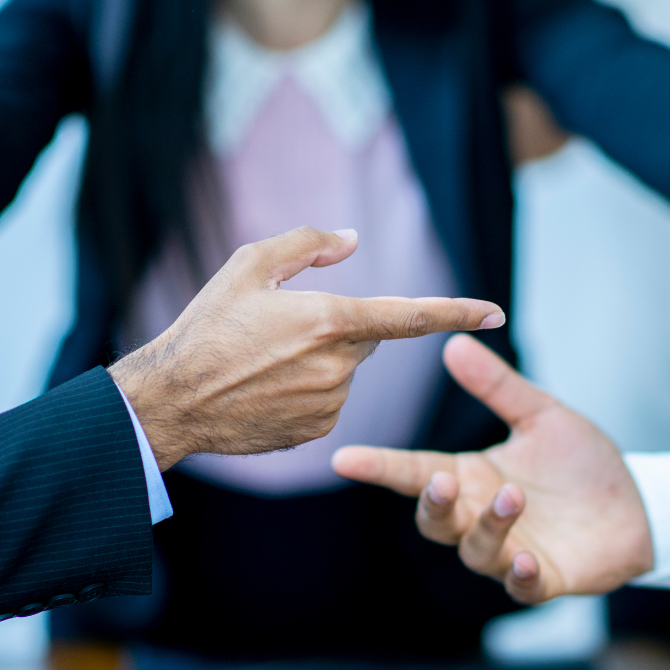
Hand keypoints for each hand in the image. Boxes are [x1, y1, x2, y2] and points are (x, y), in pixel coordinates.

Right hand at [110, 228, 504, 470]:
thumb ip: (307, 243)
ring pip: (347, 372)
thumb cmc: (207, 328)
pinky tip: (267, 390)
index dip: (457, 312)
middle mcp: (338, 366)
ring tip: (265, 363)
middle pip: (367, 338)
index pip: (410, 316)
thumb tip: (351, 239)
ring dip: (322, 362)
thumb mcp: (248, 266)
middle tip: (284, 329)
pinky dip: (309, 391)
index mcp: (329, 320)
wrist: (172, 400)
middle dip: (340, 328)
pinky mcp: (317, 430)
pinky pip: (330, 401)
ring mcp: (330, 404)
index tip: (497, 313)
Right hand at [332, 334, 652, 603]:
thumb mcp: (542, 416)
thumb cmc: (582, 464)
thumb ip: (498, 387)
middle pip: (434, 519)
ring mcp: (508, 550)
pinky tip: (524, 558)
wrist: (637, 505)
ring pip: (475, 550)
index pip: (414, 472)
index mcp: (472, 477)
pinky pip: (519, 586)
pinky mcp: (541, 577)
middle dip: (432, 503)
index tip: (345, 458)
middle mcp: (480, 516)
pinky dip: (517, 575)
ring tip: (515, 497)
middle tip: (442, 480)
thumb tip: (454, 343)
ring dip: (489, 526)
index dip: (380, 466)